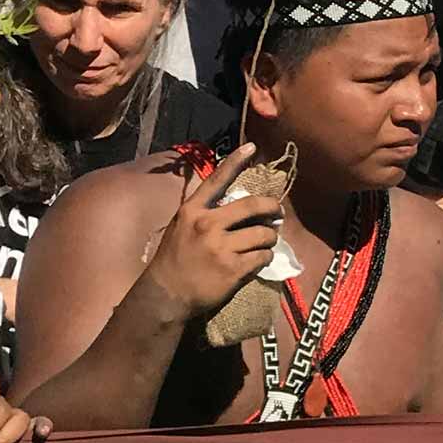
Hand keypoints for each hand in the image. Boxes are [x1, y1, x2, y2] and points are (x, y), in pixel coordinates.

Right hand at [146, 143, 281, 315]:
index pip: (216, 180)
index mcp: (192, 211)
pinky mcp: (233, 268)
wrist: (165, 296)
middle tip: (277, 213)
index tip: (252, 146)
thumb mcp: (180, 228)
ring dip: (269, 239)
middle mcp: (207, 224)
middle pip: (253, 206)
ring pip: (264, 234)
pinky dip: (265, 258)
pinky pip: (263, 256)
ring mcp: (221, 247)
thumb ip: (203, 214)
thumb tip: (232, 202)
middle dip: (272, 208)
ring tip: (264, 243)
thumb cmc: (173, 261)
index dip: (235, 161)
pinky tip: (257, 261)